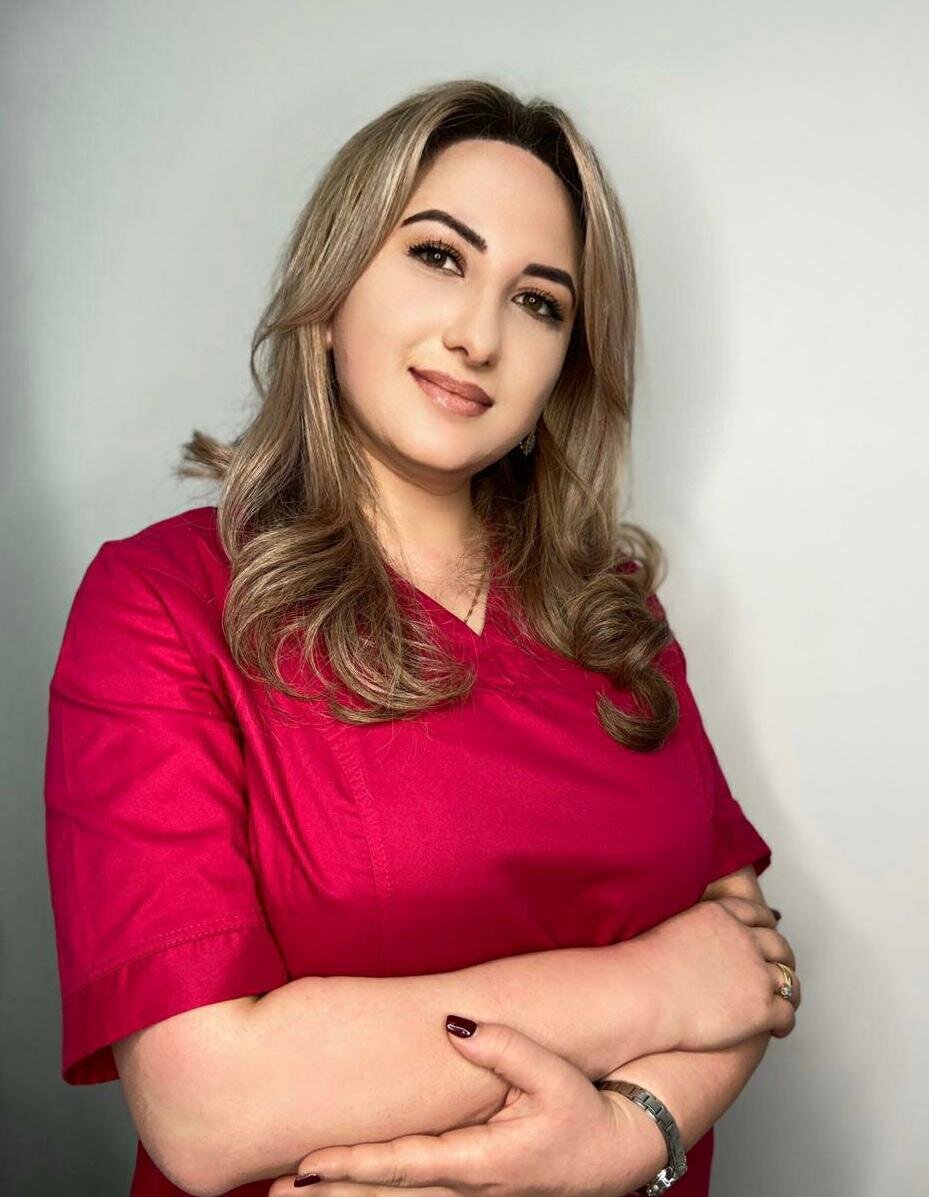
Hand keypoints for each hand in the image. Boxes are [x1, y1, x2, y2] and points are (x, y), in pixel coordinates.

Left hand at [267, 1017, 651, 1196]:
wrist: (619, 1153)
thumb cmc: (585, 1113)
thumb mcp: (553, 1075)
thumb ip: (504, 1048)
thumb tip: (453, 1026)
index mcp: (483, 1164)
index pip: (403, 1166)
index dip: (352, 1167)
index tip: (308, 1165)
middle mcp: (469, 1191)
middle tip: (274, 1195)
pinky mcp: (473, 1196)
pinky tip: (348, 1193)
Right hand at [628, 895, 801, 1053]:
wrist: (642, 995)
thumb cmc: (644, 968)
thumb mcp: (671, 928)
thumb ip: (693, 927)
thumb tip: (694, 941)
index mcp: (721, 916)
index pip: (756, 914)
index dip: (766, 926)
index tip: (767, 935)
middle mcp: (744, 939)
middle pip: (779, 945)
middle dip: (783, 958)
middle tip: (780, 970)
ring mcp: (756, 974)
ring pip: (788, 980)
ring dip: (789, 991)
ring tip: (782, 1002)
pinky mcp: (760, 1008)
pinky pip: (786, 1014)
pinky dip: (785, 1023)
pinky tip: (778, 1030)